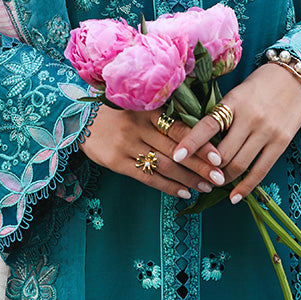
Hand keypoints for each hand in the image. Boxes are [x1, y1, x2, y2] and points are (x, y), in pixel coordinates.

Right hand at [82, 103, 225, 198]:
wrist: (80, 119)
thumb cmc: (118, 113)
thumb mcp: (139, 107)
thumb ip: (163, 117)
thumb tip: (198, 132)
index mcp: (148, 111)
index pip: (180, 129)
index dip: (201, 144)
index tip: (219, 157)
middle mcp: (138, 127)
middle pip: (176, 150)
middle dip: (200, 166)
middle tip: (220, 177)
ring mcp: (126, 145)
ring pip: (164, 166)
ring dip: (188, 179)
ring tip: (206, 187)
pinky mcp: (116, 162)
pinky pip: (147, 177)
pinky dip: (167, 186)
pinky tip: (183, 192)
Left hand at [171, 63, 300, 203]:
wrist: (296, 77)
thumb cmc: (261, 84)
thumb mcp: (237, 92)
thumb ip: (222, 114)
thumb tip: (202, 142)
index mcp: (234, 102)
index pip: (207, 125)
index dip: (191, 142)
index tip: (177, 156)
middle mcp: (250, 118)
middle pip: (222, 153)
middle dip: (207, 168)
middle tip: (197, 175)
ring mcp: (267, 131)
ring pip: (239, 165)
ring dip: (223, 179)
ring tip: (213, 183)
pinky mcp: (281, 142)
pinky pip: (261, 170)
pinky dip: (246, 187)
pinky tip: (234, 197)